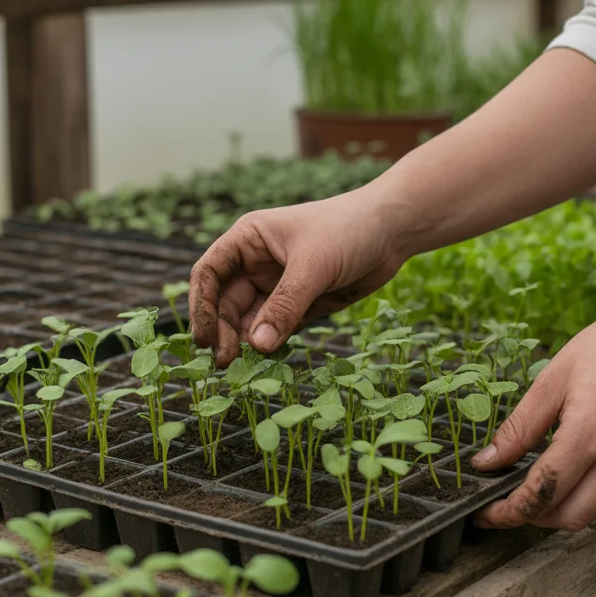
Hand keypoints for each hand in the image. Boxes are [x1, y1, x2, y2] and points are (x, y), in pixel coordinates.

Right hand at [189, 185, 411, 365]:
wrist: (393, 231)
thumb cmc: (349, 229)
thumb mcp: (313, 265)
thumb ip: (285, 305)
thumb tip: (257, 345)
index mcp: (249, 240)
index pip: (210, 273)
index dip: (201, 305)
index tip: (204, 337)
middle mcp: (256, 263)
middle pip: (226, 302)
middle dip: (223, 331)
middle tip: (226, 362)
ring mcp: (278, 285)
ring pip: (250, 319)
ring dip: (244, 342)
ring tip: (242, 367)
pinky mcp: (300, 304)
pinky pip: (277, 328)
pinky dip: (270, 344)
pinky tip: (268, 358)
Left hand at [471, 289, 595, 531]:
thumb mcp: (549, 382)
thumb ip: (518, 428)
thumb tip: (487, 462)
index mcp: (587, 434)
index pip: (543, 492)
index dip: (509, 510)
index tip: (486, 513)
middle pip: (567, 517)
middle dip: (530, 518)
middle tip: (502, 505)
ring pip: (587, 513)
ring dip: (553, 512)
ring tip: (526, 493)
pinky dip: (575, 497)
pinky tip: (557, 478)